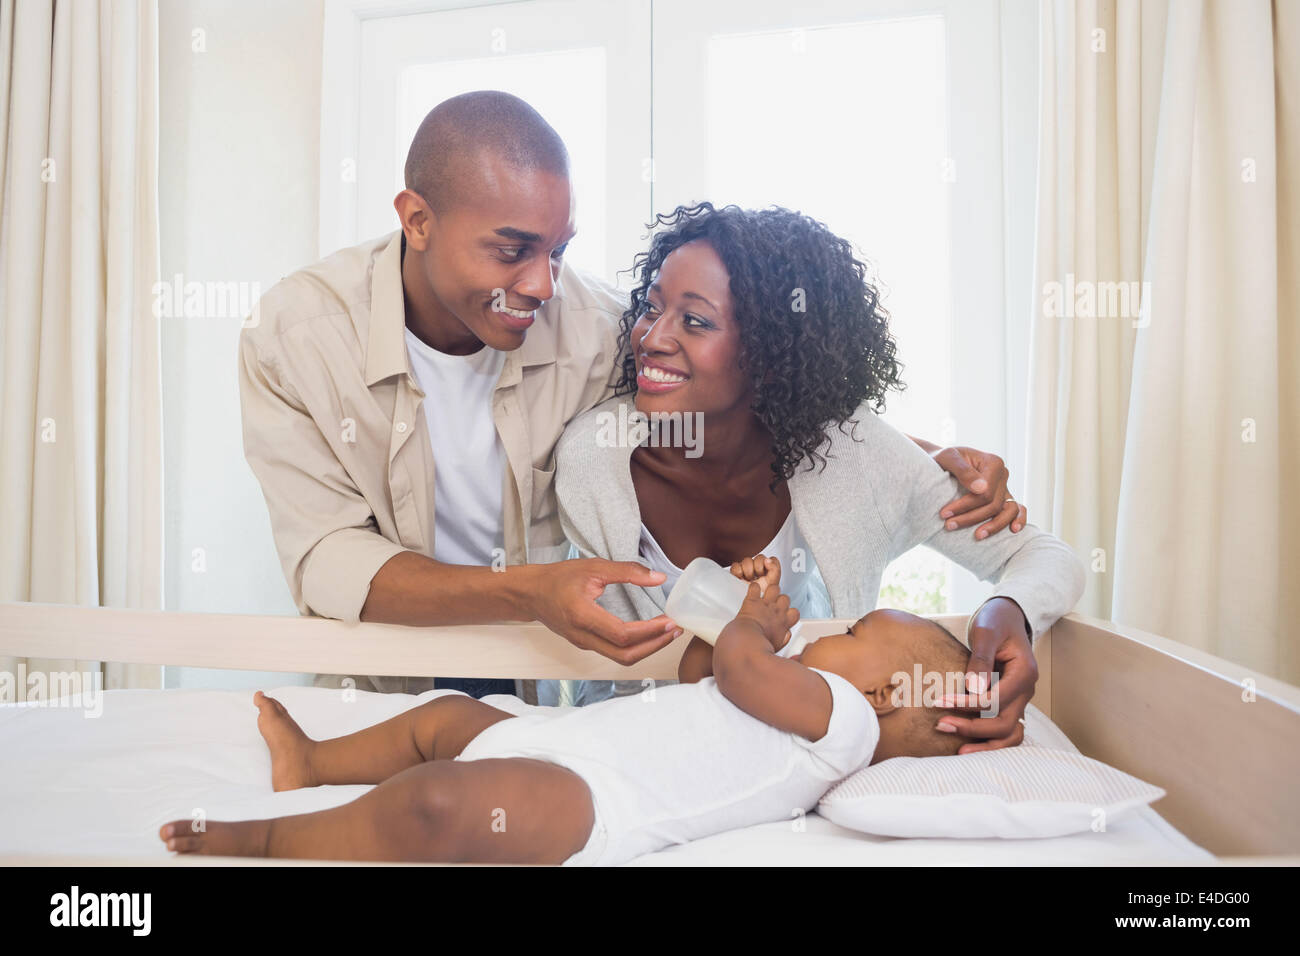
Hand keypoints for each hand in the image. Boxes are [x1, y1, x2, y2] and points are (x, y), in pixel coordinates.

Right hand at [530, 559, 682, 664]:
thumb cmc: (559, 578)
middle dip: (655, 646)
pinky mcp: (586, 645)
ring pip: (621, 658)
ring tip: (667, 633)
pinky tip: (649, 634)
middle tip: (675, 630)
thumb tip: (659, 578)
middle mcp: (583, 636)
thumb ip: (627, 571)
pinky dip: (636, 647)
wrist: (532, 593)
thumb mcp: (594, 567)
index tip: (670, 620)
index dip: (650, 631)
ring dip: (648, 648)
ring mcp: (584, 644)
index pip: (622, 634)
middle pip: (625, 655)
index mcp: (583, 616)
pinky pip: (615, 653)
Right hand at [729, 554, 781, 594]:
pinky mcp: (736, 573)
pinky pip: (736, 565)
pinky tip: (741, 578)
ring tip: (749, 579)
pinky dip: (738, 571)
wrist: (751, 607)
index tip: (767, 573)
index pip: (772, 559)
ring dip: (748, 570)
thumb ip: (775, 570)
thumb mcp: (773, 584)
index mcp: (770, 571)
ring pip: (747, 560)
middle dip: (759, 567)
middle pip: (760, 557)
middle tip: (758, 577)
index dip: (770, 564)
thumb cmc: (762, 597)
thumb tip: (768, 560)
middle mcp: (759, 568)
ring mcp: (747, 570)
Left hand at [733, 580, 798, 652]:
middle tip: (772, 605)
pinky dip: (753, 588)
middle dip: (780, 600)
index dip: (789, 613)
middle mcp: (777, 611)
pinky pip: (754, 587)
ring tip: (764, 595)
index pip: (795, 612)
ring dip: (770, 590)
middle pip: (785, 598)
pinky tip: (752, 591)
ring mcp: (765, 604)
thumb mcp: (778, 646)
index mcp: (784, 622)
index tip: (784, 615)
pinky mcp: (752, 600)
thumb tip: (787, 635)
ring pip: (774, 588)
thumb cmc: (761, 646)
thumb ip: (785, 638)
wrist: (747, 642)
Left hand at [931, 445, 1027, 538]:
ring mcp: (1005, 487)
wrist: (941, 461)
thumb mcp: (947, 458)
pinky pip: (1017, 509)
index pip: (985, 493)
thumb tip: (981, 489)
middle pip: (993, 504)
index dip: (965, 506)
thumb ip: (963, 470)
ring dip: (994, 526)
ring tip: (977, 536)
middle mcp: (1003, 474)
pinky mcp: (1003, 497)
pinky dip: (1019, 519)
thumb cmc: (942, 458)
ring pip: (1008, 510)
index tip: (945, 514)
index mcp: (993, 463)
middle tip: (948, 525)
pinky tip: (1013, 531)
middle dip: (971, 518)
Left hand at [933, 598, 1035, 752]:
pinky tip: (966, 743)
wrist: (1006, 618)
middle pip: (1004, 723)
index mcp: (1024, 673)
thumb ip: (980, 659)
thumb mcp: (986, 633)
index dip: (968, 704)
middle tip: (941, 725)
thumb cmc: (995, 621)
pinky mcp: (1010, 704)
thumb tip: (972, 688)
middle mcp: (1026, 691)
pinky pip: (1004, 730)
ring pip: (1009, 734)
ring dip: (984, 744)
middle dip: (972, 728)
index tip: (940, 702)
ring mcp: (1020, 700)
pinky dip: (989, 740)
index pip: (996, 699)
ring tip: (958, 750)